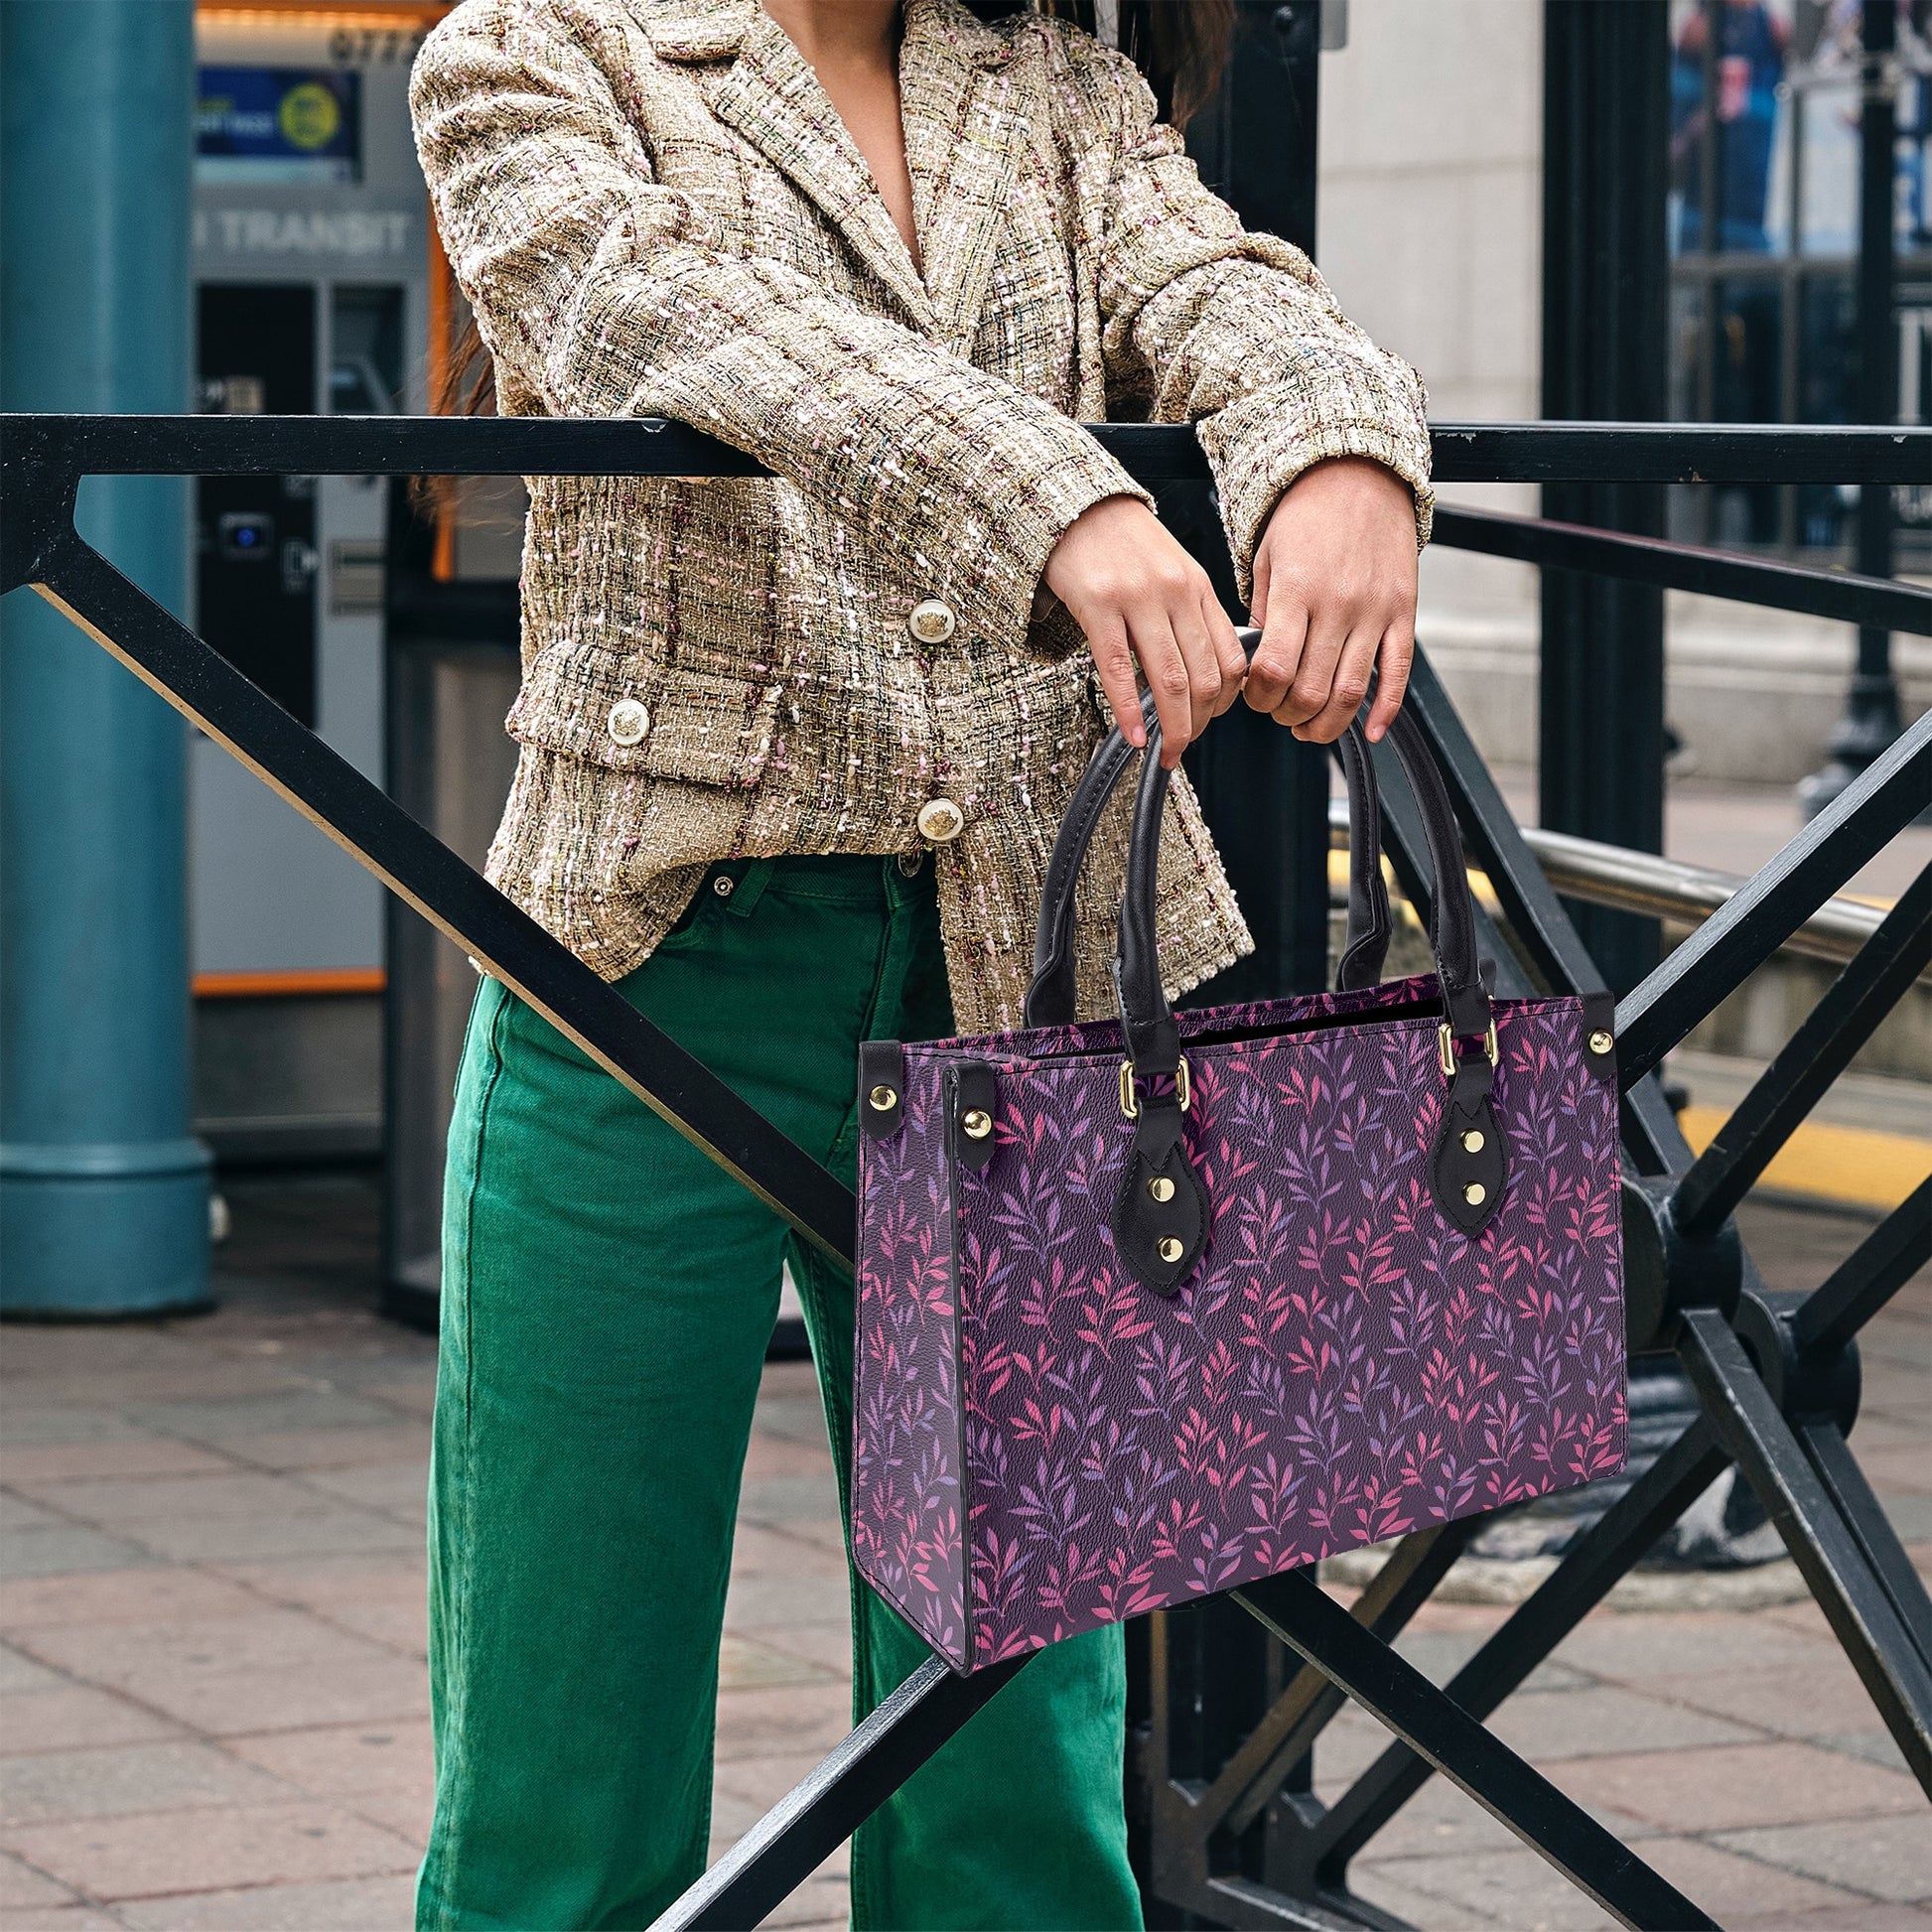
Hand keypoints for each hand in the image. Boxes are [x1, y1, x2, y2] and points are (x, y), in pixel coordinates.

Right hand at [1044, 495, 1246, 768]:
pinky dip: (1129, 711)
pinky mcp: (1098, 605)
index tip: (1209, 722)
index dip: (1226, 703)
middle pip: (1204, 677)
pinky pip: (1120, 669)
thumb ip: (1192, 615)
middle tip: (1183, 748)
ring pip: (1170, 680)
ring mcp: (1137, 599)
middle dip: (1198, 725)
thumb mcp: (1173, 572)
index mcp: (1198, 588)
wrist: (1076, 505)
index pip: (1231, 659)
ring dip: (1172, 727)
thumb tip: (1207, 673)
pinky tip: (1134, 736)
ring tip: (1165, 751)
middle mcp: (1175, 593)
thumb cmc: (1123, 544)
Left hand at [1243, 456, 1419, 743]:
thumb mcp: (1267, 558)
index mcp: (1297, 591)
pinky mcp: (1403, 613)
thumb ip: (1265, 614)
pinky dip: (1385, 711)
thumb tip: (1260, 667)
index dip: (1258, 697)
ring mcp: (1375, 611)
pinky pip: (1398, 673)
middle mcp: (1338, 605)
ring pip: (1351, 692)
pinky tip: (1372, 733)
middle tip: (1279, 712)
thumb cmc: (1306, 516)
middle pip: (1310, 690)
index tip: (1253, 697)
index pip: (1272, 668)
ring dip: (1326, 724)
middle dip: (1287, 714)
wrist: (1359, 474)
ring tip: (1309, 728)